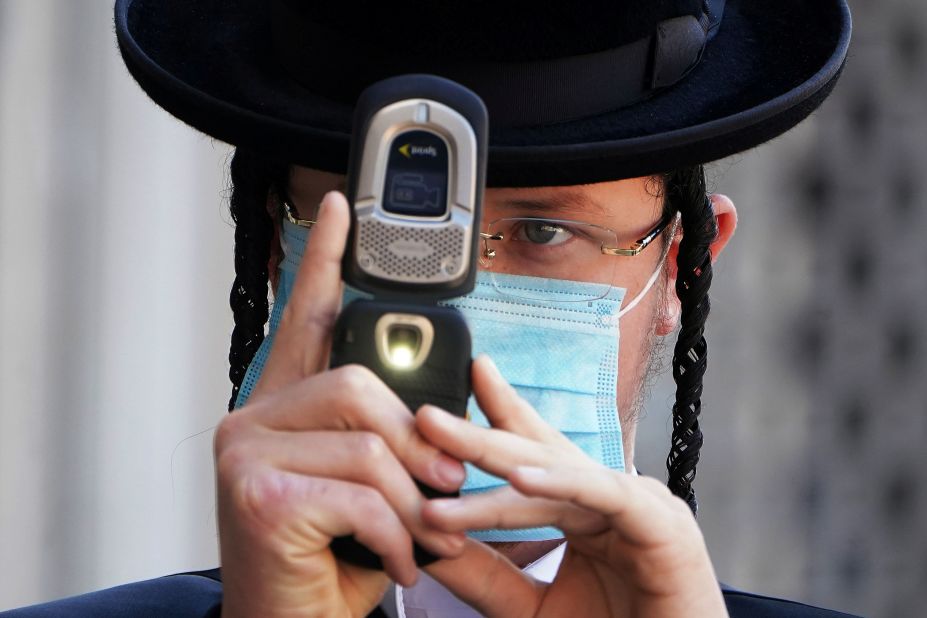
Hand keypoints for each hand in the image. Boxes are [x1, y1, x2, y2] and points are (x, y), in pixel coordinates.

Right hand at [214, 191, 465, 617]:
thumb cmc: (331, 561)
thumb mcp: (368, 489)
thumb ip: (384, 439)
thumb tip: (433, 420)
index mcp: (285, 409)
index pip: (308, 317)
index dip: (328, 262)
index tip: (342, 209)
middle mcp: (251, 417)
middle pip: (361, 384)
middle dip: (419, 444)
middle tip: (448, 491)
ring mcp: (244, 451)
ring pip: (369, 440)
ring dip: (415, 501)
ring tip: (422, 539)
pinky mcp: (256, 493)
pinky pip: (363, 491)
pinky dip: (398, 535)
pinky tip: (395, 564)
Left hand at [416, 355, 728, 617]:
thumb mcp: (529, 606)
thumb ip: (484, 575)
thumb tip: (424, 544)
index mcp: (583, 509)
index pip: (534, 451)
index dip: (500, 412)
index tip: (465, 375)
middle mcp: (608, 497)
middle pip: (534, 452)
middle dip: (477, 431)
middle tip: (425, 413)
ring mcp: (638, 504)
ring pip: (556, 471)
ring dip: (494, 454)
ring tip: (443, 437)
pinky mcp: (661, 525)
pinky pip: (603, 495)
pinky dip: (560, 484)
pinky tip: (518, 478)